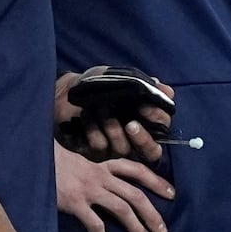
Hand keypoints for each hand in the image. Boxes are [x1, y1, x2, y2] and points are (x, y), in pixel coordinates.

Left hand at [54, 68, 173, 163]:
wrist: (63, 90)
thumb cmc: (94, 84)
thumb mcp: (120, 78)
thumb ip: (145, 85)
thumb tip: (167, 91)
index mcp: (144, 121)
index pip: (163, 129)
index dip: (158, 120)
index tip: (145, 107)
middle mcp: (133, 139)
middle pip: (152, 152)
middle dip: (143, 139)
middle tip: (131, 125)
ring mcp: (114, 148)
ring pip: (123, 149)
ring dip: (111, 127)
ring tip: (98, 109)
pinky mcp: (94, 153)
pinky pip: (99, 147)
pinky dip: (92, 129)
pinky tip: (84, 117)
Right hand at [56, 143, 171, 231]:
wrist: (31, 158)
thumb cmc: (55, 164)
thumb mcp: (81, 163)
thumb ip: (97, 174)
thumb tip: (112, 188)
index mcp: (104, 166)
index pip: (137, 170)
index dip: (156, 181)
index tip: (172, 193)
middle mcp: (101, 176)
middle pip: (135, 195)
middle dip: (152, 214)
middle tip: (163, 230)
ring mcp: (89, 189)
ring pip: (121, 209)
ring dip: (136, 226)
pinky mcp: (75, 202)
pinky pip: (94, 224)